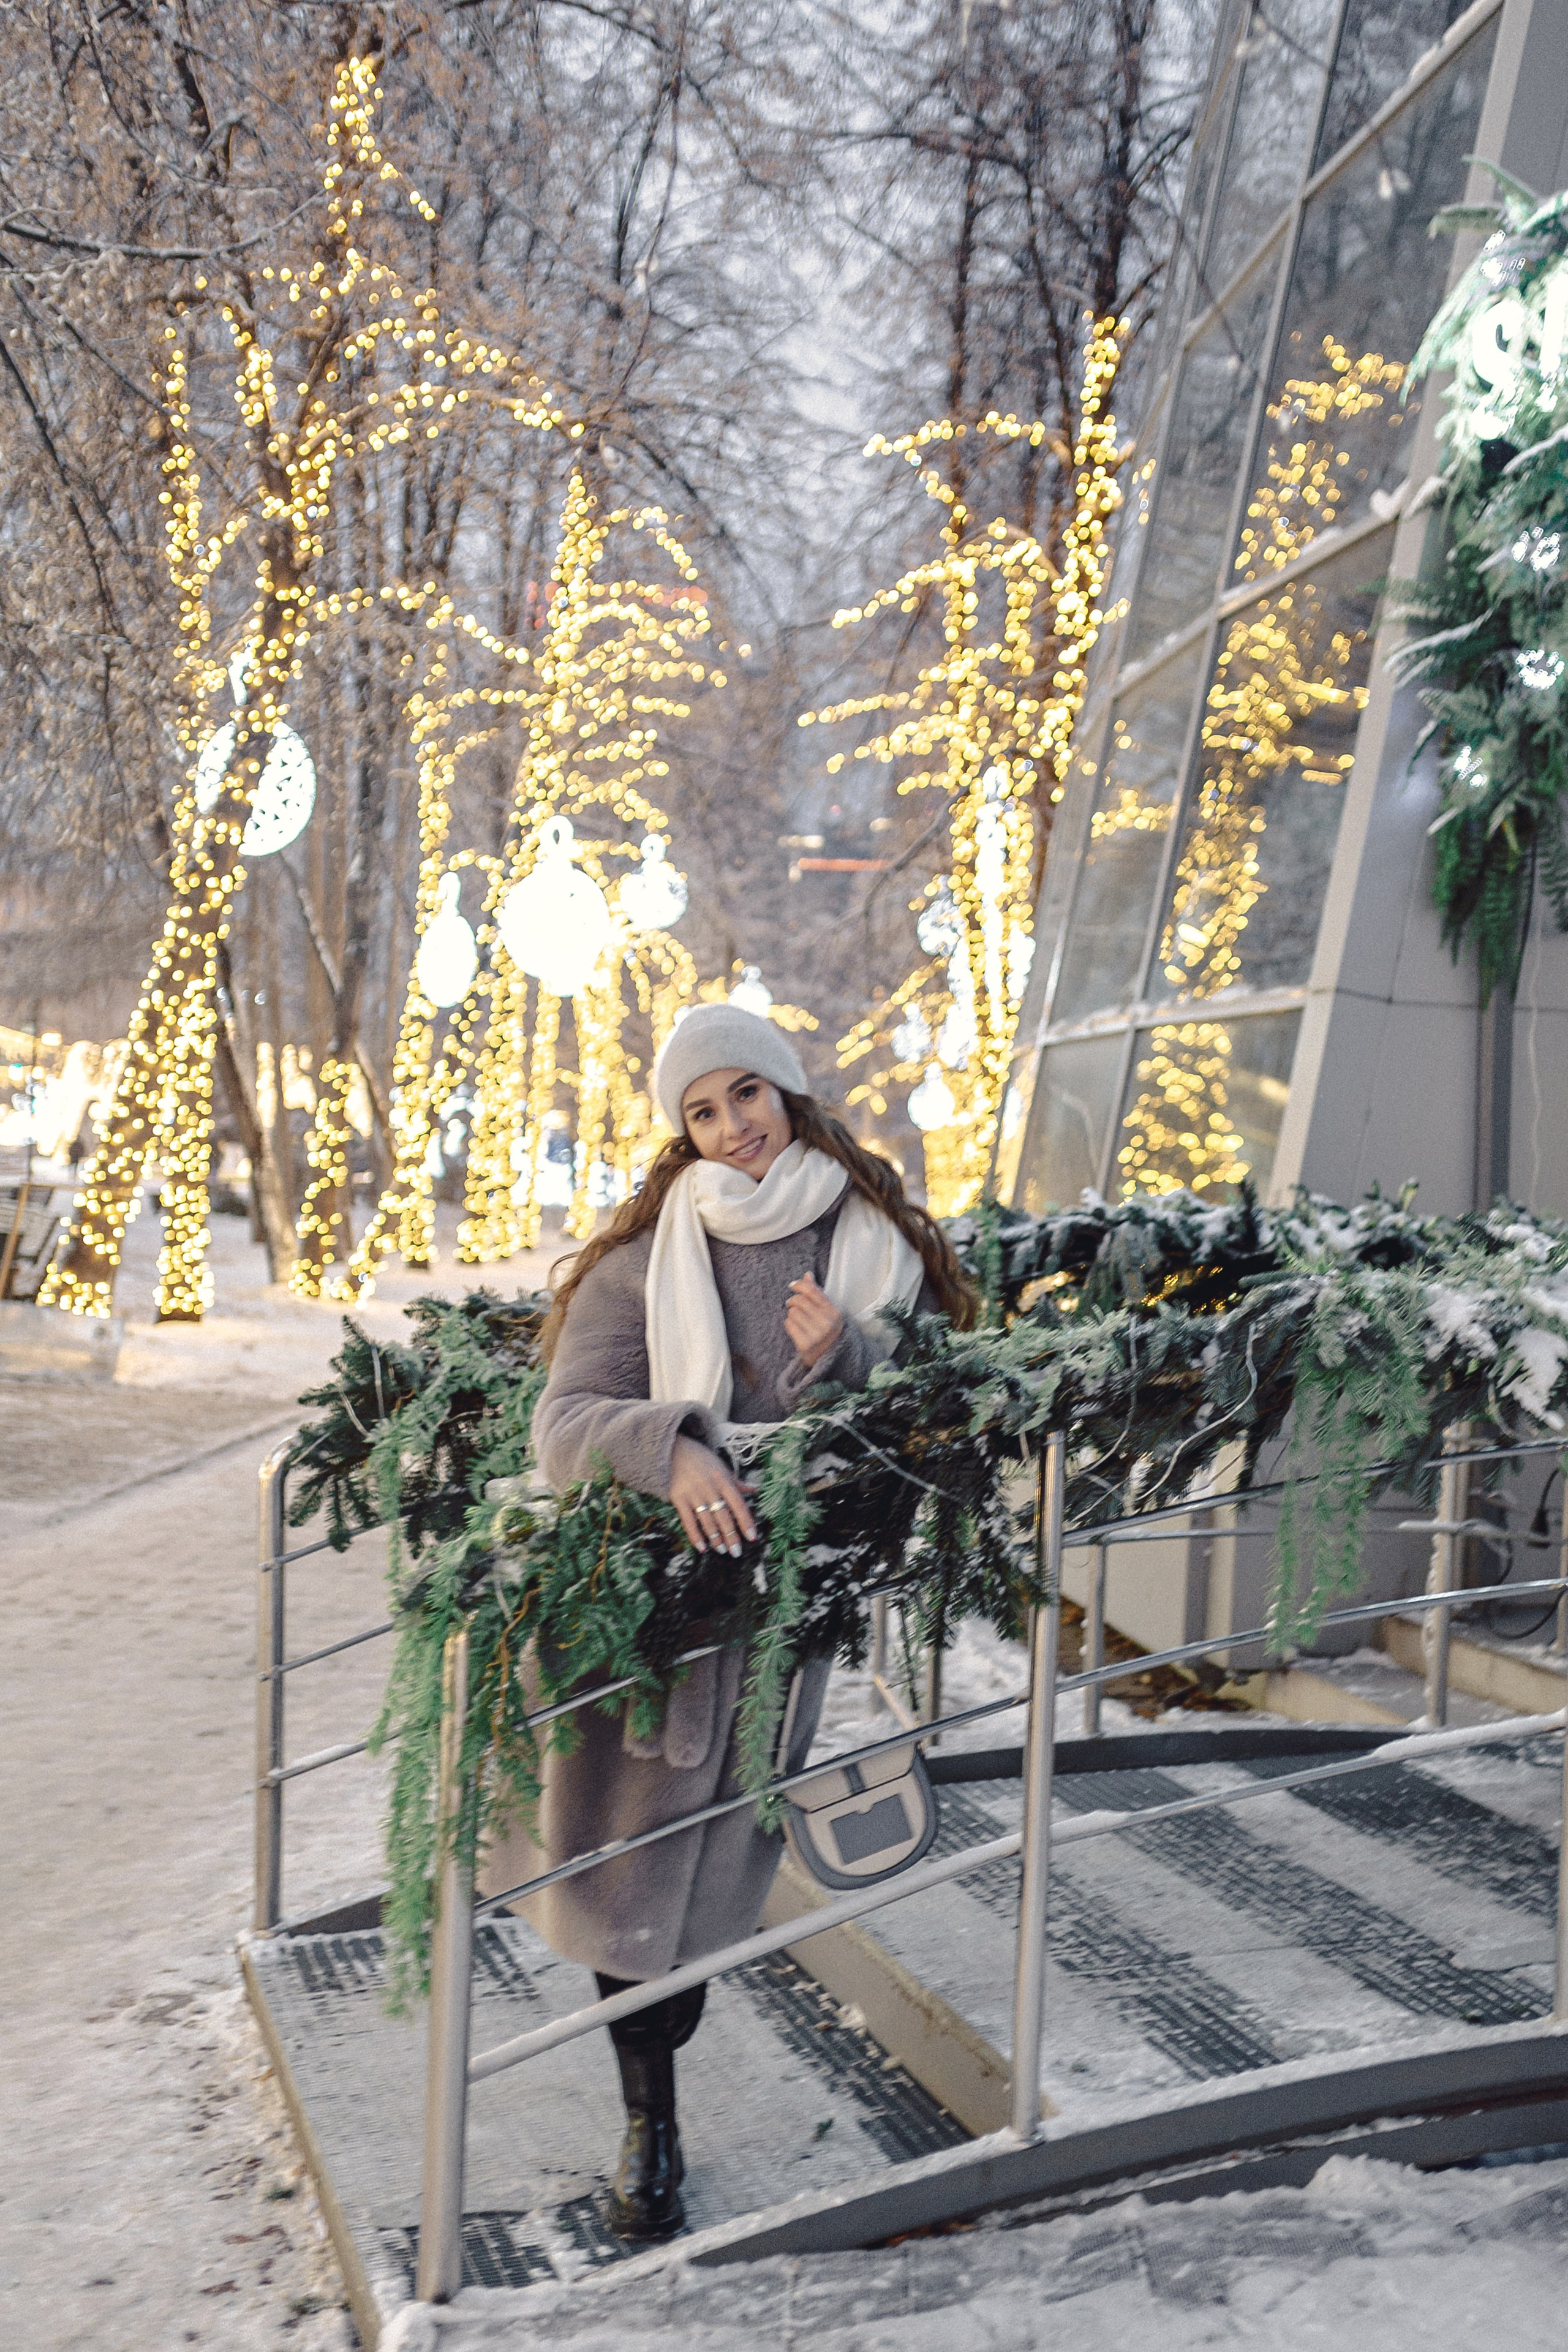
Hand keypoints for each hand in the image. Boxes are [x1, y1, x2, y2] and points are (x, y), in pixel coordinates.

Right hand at [668, 1435, 756, 1555]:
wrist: (672, 1450)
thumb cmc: (700, 1459)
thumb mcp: (721, 1467)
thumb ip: (736, 1482)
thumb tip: (754, 1489)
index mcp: (723, 1480)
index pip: (738, 1504)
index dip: (746, 1522)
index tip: (752, 1537)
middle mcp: (710, 1488)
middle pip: (723, 1517)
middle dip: (731, 1536)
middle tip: (736, 1551)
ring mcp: (694, 1494)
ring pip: (707, 1521)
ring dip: (716, 1539)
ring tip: (722, 1551)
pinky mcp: (678, 1499)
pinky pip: (688, 1521)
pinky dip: (695, 1536)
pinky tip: (701, 1547)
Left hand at [785, 1272, 845, 1371]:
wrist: (829, 1359)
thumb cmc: (826, 1331)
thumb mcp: (827, 1313)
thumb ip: (817, 1294)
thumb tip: (807, 1274)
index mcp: (835, 1313)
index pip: (813, 1291)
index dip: (799, 1285)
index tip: (792, 1285)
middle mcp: (827, 1323)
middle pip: (800, 1301)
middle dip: (793, 1301)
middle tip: (792, 1305)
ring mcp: (816, 1335)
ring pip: (793, 1312)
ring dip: (792, 1314)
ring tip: (798, 1320)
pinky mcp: (805, 1344)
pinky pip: (789, 1324)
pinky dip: (789, 1324)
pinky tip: (796, 1329)